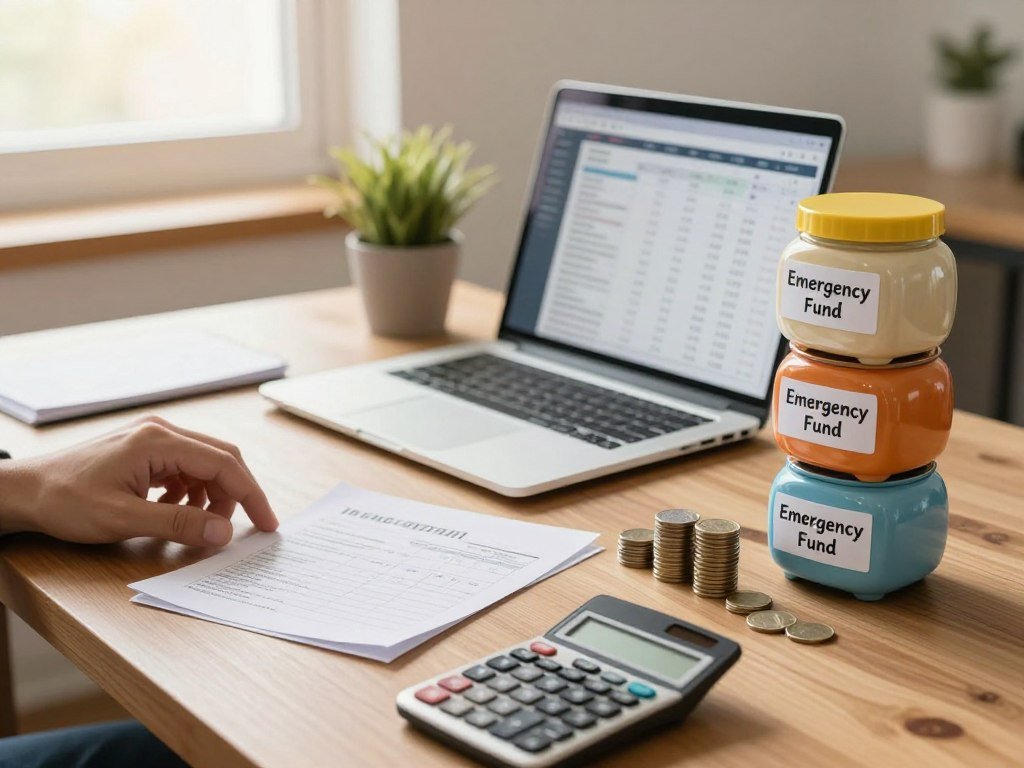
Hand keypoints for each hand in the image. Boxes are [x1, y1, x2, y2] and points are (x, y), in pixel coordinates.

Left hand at [0, 416, 277, 546]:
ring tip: (202, 526)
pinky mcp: (143, 450)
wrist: (23, 491)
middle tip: (247, 529)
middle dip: (237, 495)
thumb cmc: (65, 501)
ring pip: (204, 464)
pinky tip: (176, 510)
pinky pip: (184, 468)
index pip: (225, 465)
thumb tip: (224, 532)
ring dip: (213, 496)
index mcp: (159, 441)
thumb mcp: (124, 519)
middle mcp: (161, 432)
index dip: (252, 495)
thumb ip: (179, 523)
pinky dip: (191, 492)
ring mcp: (152, 438)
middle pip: (220, 459)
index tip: (267, 524)